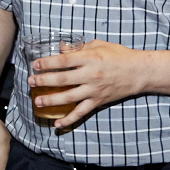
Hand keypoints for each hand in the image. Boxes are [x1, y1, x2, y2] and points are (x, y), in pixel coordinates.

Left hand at [28, 40, 145, 127]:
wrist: (139, 72)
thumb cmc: (119, 55)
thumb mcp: (99, 45)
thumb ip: (79, 48)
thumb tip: (60, 49)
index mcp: (90, 58)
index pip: (63, 61)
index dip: (47, 63)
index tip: (35, 65)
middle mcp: (90, 75)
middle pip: (62, 80)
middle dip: (43, 81)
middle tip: (31, 81)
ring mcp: (94, 90)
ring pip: (68, 97)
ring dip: (51, 100)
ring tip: (37, 101)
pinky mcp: (98, 101)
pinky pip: (81, 112)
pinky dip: (69, 119)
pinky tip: (57, 123)